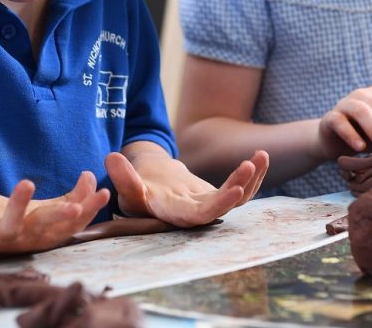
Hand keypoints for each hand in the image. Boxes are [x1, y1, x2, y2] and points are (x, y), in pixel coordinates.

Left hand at [0, 172, 109, 255]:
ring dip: (17, 208)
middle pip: (45, 228)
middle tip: (75, 207)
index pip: (70, 224)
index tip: (105, 192)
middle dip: (61, 218)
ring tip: (27, 183)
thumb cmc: (7, 214)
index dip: (87, 210)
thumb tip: (92, 177)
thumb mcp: (42, 207)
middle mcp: (23, 240)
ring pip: (9, 228)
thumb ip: (71, 197)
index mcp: (42, 234)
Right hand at [105, 146, 267, 227]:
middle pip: (222, 206)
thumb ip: (123, 176)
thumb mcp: (127, 186)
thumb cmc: (136, 191)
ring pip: (236, 198)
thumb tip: (111, 157)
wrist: (148, 190)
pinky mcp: (217, 195)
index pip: (200, 215)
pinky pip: (240, 189)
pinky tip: (260, 157)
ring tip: (260, 156)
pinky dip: (252, 174)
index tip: (235, 190)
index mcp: (175, 214)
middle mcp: (196, 213)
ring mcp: (209, 204)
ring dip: (251, 179)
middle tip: (248, 165)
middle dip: (239, 187)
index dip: (219, 205)